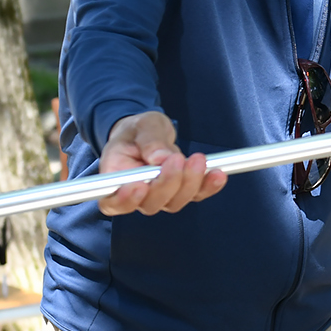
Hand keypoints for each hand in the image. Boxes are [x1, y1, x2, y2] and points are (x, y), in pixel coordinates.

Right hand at [98, 111, 227, 215]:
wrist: (148, 133)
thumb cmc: (138, 130)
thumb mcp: (141, 126)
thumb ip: (149, 141)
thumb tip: (160, 158)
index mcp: (114, 177)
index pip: (112, 202)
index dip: (124, 200)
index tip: (140, 186)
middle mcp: (135, 194)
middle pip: (150, 203)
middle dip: (168, 183)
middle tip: (177, 158)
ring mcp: (159, 196)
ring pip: (175, 201)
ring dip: (190, 182)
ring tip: (199, 159)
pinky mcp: (180, 192)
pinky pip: (196, 195)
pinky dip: (209, 186)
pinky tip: (218, 174)